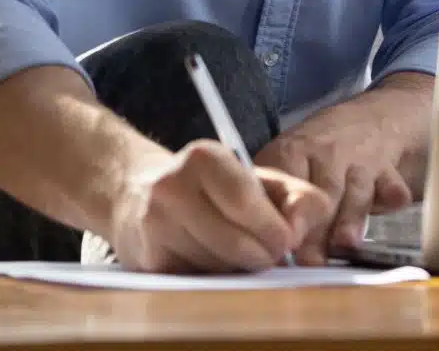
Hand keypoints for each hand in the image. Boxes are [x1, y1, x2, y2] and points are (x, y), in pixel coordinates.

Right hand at [104, 139, 332, 271]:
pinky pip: (199, 280)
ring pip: (218, 266)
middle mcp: (171, 188)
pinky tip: (213, 258)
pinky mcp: (149, 259)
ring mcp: (154, 225)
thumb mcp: (255, 178)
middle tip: (272, 255)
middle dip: (262, 255)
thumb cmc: (211, 186)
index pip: (244, 202)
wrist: (136, 192)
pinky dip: (216, 276)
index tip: (287, 242)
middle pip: (234, 242)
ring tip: (239, 252)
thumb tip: (301, 230)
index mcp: (203, 158)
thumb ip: (295, 196)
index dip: (272, 229)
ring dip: (240, 268)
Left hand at [256, 73, 433, 254]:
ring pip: (354, 191)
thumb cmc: (320, 152)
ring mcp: (359, 161)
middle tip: (309, 260)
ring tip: (346, 242)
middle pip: (320, 193)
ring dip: (350, 216)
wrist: (372, 119)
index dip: (283, 212)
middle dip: (316, 228)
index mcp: (292, 153)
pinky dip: (394, 194)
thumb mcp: (288, 161)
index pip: (284, 181)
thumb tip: (257, 247)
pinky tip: (393, 202)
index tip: (281, 240)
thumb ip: (274, 200)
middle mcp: (326, 154)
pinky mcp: (388, 171)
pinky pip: (392, 184)